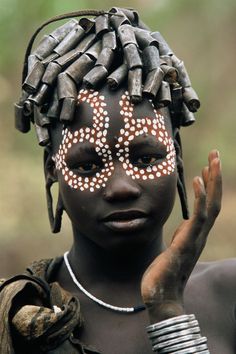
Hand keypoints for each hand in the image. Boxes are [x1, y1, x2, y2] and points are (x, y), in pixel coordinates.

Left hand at [141, 150, 221, 322]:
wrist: (161, 296)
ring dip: (213, 182)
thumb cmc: (165, 273)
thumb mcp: (175, 248)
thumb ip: (182, 235)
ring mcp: (195, 238)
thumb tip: (184, 224)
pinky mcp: (186, 242)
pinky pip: (198, 217)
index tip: (208, 166)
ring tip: (212, 161)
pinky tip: (198, 180)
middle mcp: (200, 234)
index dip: (210, 185)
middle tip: (216, 154)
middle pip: (213, 200)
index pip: (207, 205)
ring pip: (210, 205)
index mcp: (196, 234)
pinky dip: (200, 197)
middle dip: (215, 177)